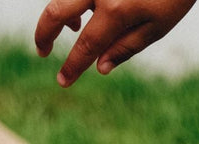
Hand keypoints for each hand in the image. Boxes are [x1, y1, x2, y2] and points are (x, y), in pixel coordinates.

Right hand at [35, 0, 196, 86]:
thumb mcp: (155, 28)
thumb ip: (125, 47)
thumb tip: (99, 68)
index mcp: (115, 11)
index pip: (86, 46)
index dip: (72, 66)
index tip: (62, 82)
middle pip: (56, 12)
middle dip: (43, 34)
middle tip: (43, 51)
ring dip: (60, 16)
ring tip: (74, 30)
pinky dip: (73, 2)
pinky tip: (83, 12)